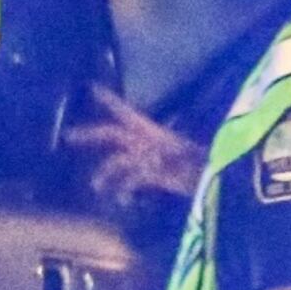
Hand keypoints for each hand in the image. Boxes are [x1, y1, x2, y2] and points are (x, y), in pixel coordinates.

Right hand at [62, 87, 206, 206]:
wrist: (222, 178)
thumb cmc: (204, 163)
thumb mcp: (184, 159)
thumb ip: (164, 160)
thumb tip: (146, 162)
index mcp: (151, 132)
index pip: (125, 113)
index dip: (108, 101)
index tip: (90, 87)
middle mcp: (146, 142)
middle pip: (112, 136)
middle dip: (91, 136)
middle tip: (67, 138)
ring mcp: (149, 159)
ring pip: (119, 163)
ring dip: (106, 174)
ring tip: (96, 188)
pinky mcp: (155, 177)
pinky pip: (132, 181)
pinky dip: (125, 189)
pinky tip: (121, 201)